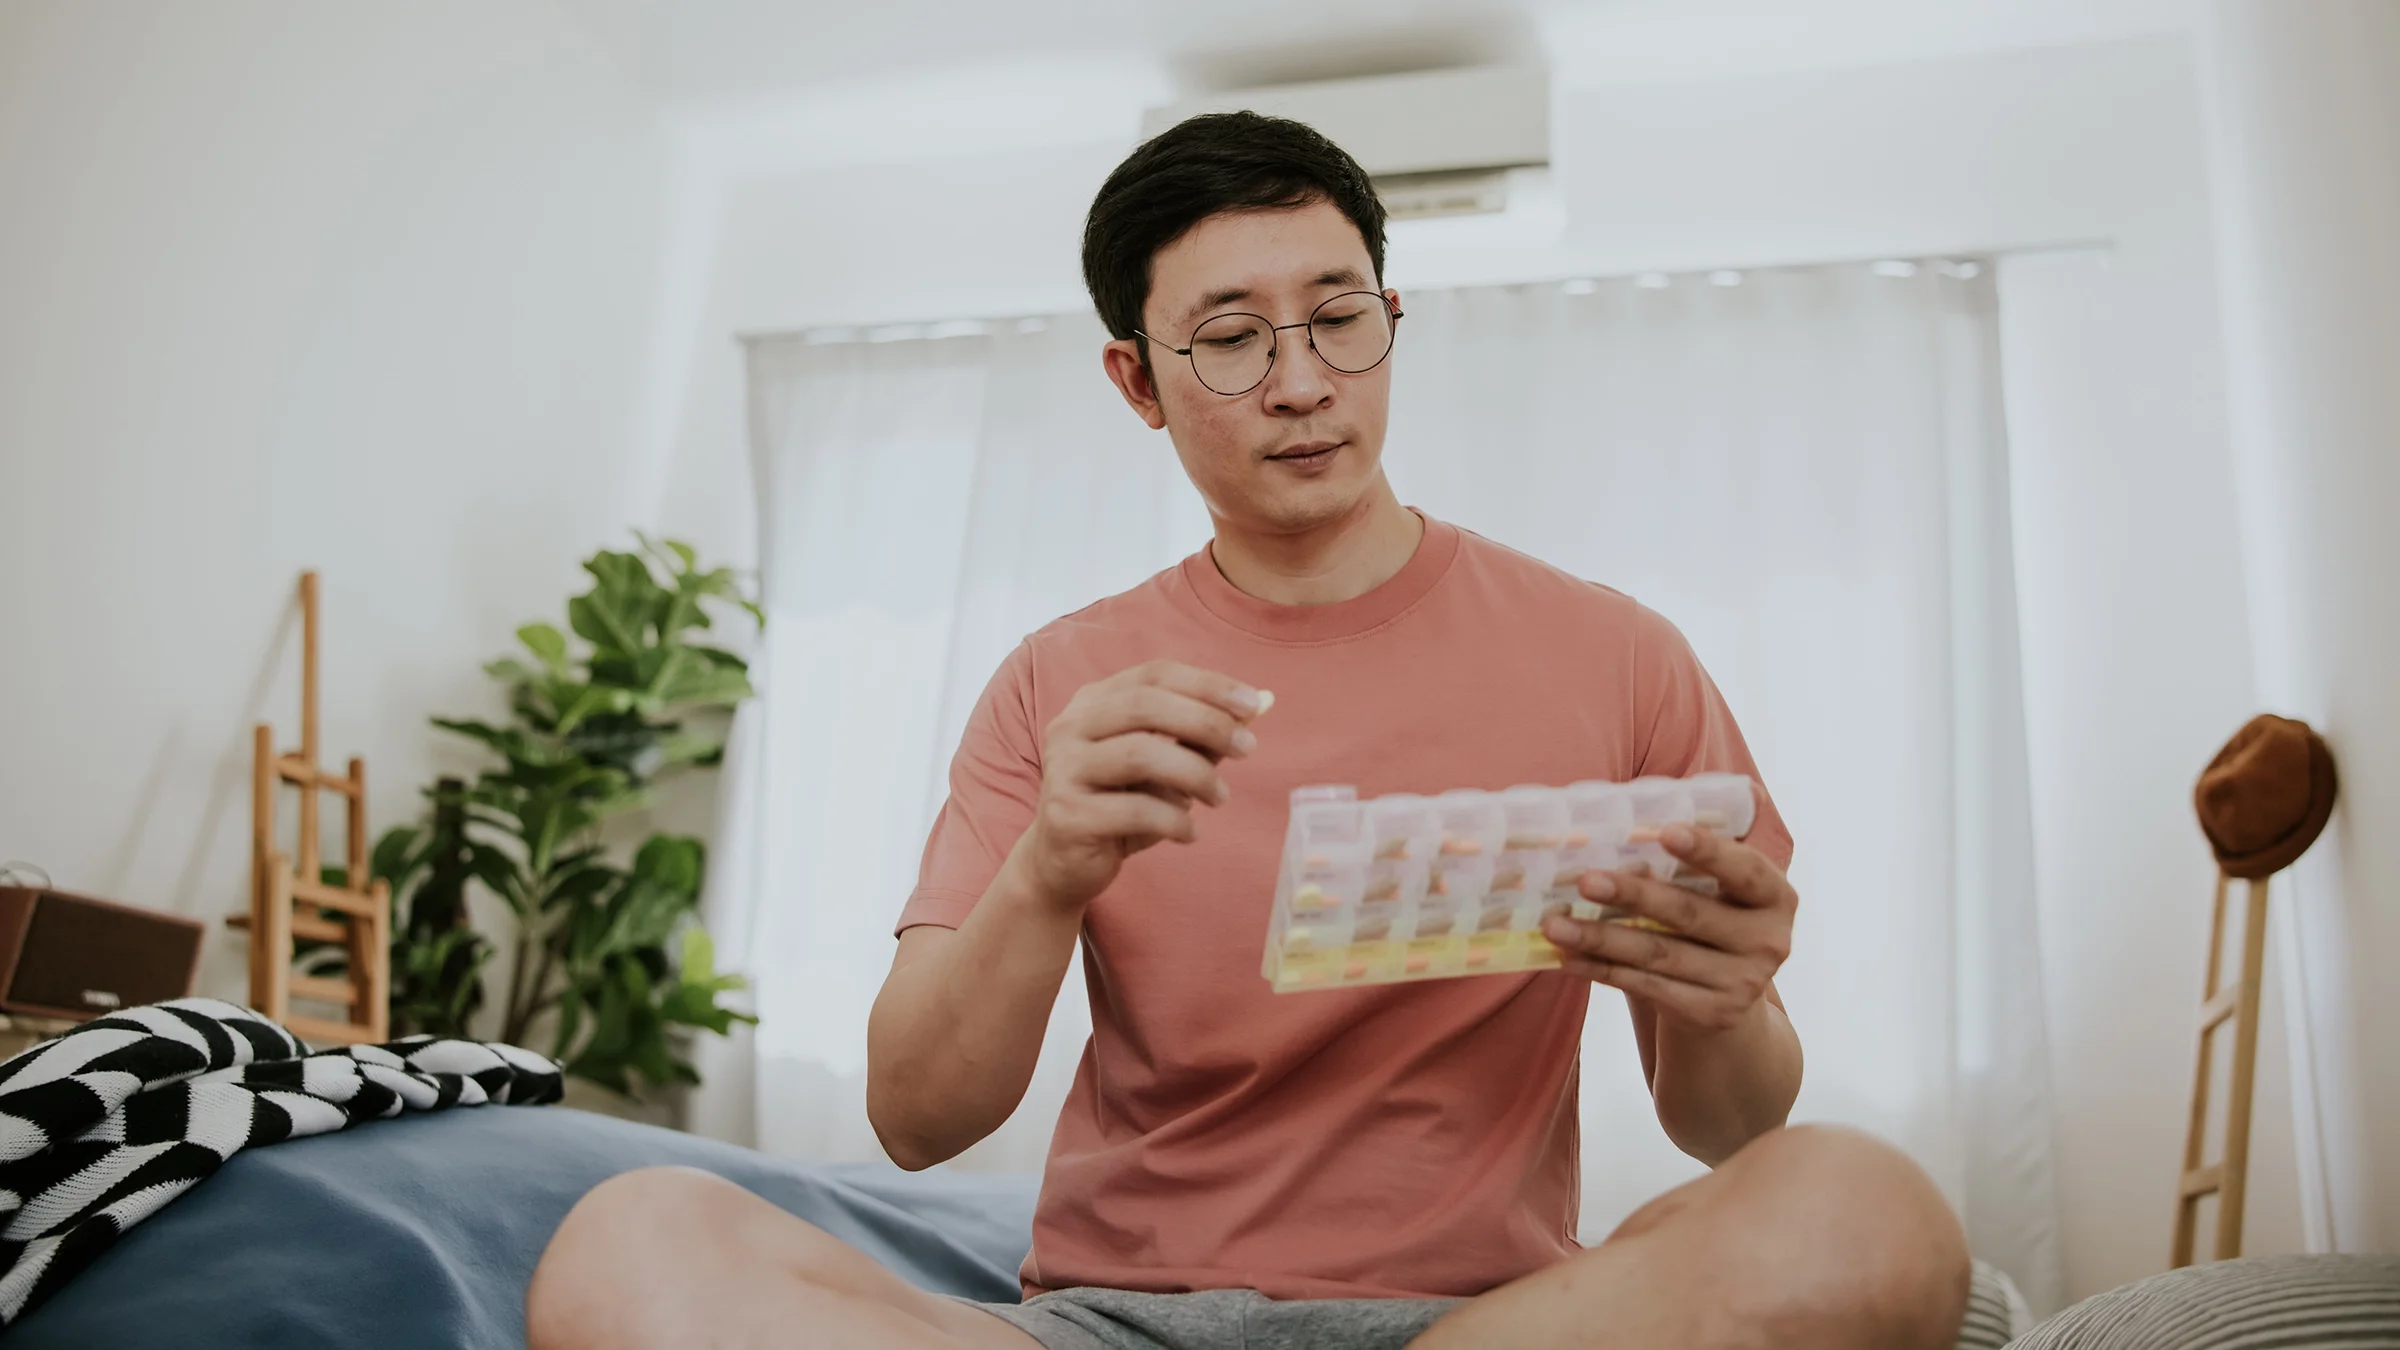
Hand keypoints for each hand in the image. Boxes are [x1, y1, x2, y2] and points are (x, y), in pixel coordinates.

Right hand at [1014, 660, 1266, 913]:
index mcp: (1093, 701)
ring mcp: (1063, 770)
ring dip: (1195, 774)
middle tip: (1249, 747)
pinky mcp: (1067, 815)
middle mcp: (1070, 727)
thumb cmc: (1120, 803)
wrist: (1064, 862)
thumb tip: (1258, 706)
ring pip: (1140, 754)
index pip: (1154, 674)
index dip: (1207, 684)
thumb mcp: (1164, 764)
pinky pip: (1134, 810)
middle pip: (1145, 706)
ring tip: (1220, 797)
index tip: (1253, 704)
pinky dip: (1175, 820)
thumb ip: (1201, 734)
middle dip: (1206, 723)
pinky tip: (1190, 833)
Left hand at [1540, 824, 1795, 1031]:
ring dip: (1600, 938)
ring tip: (1555, 924)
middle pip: (1689, 913)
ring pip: (1659, 954)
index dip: (1707, 850)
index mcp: (1776, 897)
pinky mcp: (1713, 1014)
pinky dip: (1602, 971)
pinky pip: (1646, 987)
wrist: (1730, 1001)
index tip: (1665, 832)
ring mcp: (1743, 983)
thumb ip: (1694, 861)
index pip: (1744, 869)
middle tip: (1586, 880)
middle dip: (1634, 895)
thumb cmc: (1712, 924)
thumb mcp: (1721, 892)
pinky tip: (1568, 957)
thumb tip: (1624, 828)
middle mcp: (1769, 942)